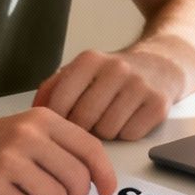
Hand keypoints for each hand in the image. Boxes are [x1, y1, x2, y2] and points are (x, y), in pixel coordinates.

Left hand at [33, 48, 182, 140]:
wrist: (162, 64)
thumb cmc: (114, 75)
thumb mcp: (83, 70)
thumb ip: (54, 87)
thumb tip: (32, 113)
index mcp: (90, 60)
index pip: (60, 101)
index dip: (57, 120)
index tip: (60, 125)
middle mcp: (116, 68)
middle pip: (83, 119)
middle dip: (82, 128)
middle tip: (88, 124)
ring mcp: (139, 86)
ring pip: (107, 130)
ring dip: (105, 132)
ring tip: (110, 118)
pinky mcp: (158, 104)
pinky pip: (130, 134)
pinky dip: (127, 133)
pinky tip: (129, 119)